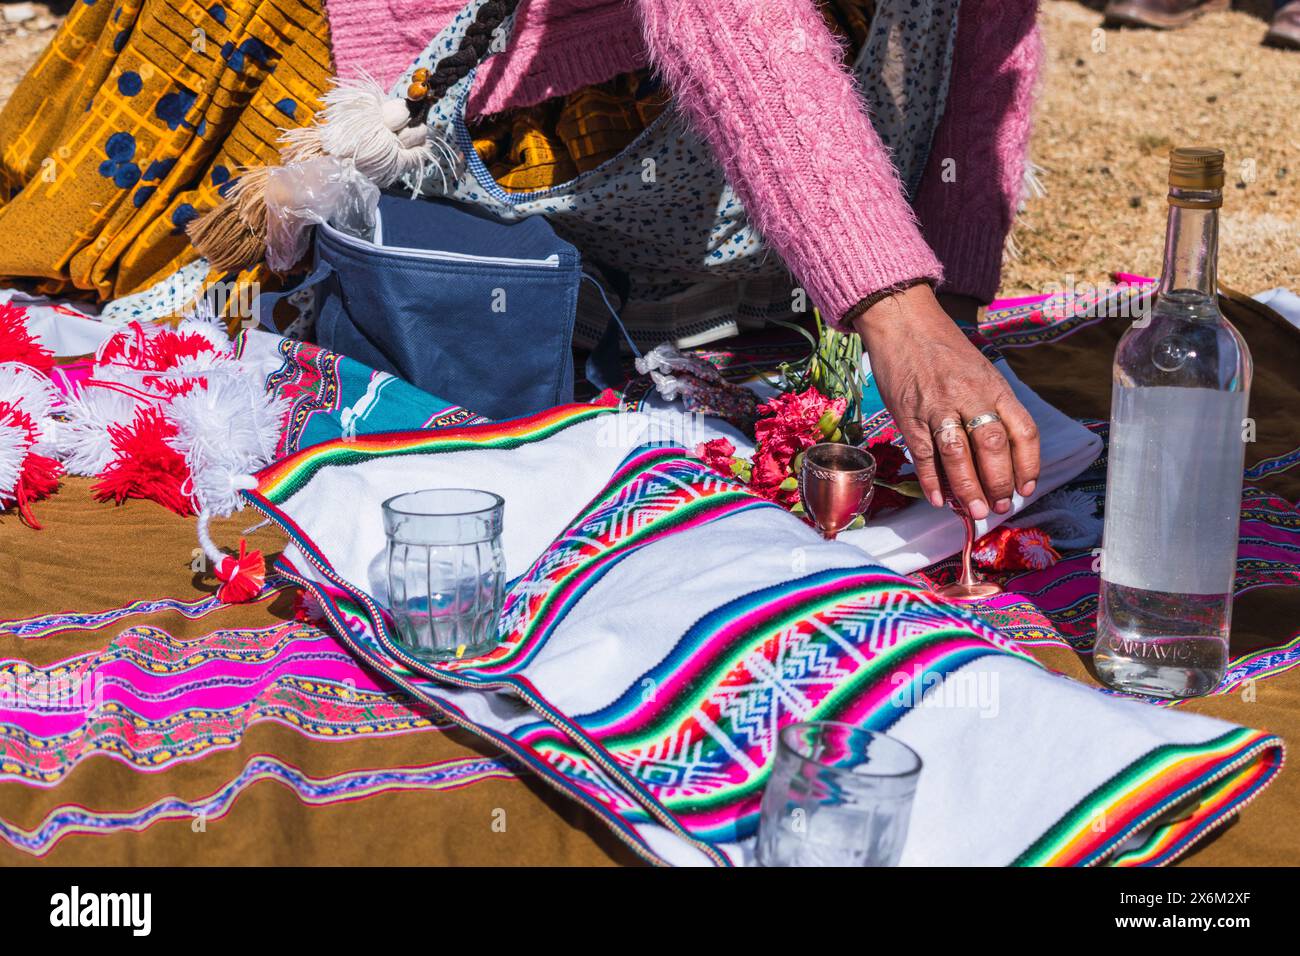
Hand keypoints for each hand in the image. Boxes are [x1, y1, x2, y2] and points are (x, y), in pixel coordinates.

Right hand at [850, 284, 1038, 518]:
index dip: (1028, 465)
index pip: (1022, 431)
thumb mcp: (980, 371)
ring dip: (967, 489)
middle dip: (998, 483)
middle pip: (992, 447)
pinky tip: (939, 499)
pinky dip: (931, 480)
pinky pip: (923, 453)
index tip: (1026, 488)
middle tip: (998, 506)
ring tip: (973, 511)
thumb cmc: (944, 350)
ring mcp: (938, 406)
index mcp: (994, 387)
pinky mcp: (909, 414)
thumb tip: (996, 456)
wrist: (903, 322)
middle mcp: (970, 397)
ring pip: (958, 455)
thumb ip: (991, 407)